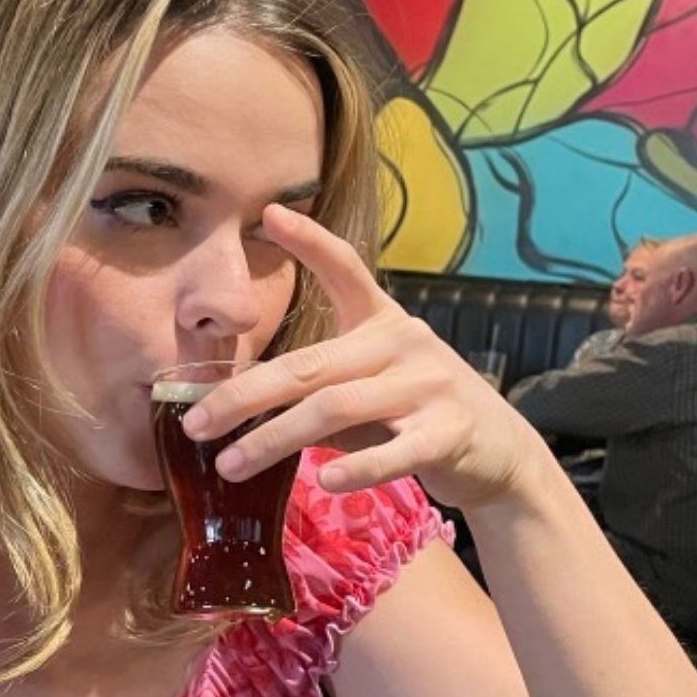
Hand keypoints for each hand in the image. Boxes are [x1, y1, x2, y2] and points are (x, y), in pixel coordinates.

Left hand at [182, 205, 548, 509]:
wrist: (500, 454)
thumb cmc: (414, 417)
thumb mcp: (366, 390)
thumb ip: (316, 391)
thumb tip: (233, 409)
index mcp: (381, 324)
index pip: (345, 271)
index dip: (310, 241)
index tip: (268, 214)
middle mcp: (403, 344)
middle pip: (309, 366)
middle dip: (244, 395)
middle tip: (196, 422)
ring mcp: (429, 386)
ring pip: (337, 407)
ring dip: (276, 438)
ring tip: (231, 464)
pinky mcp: (449, 432)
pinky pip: (395, 451)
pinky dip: (358, 467)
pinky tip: (324, 481)